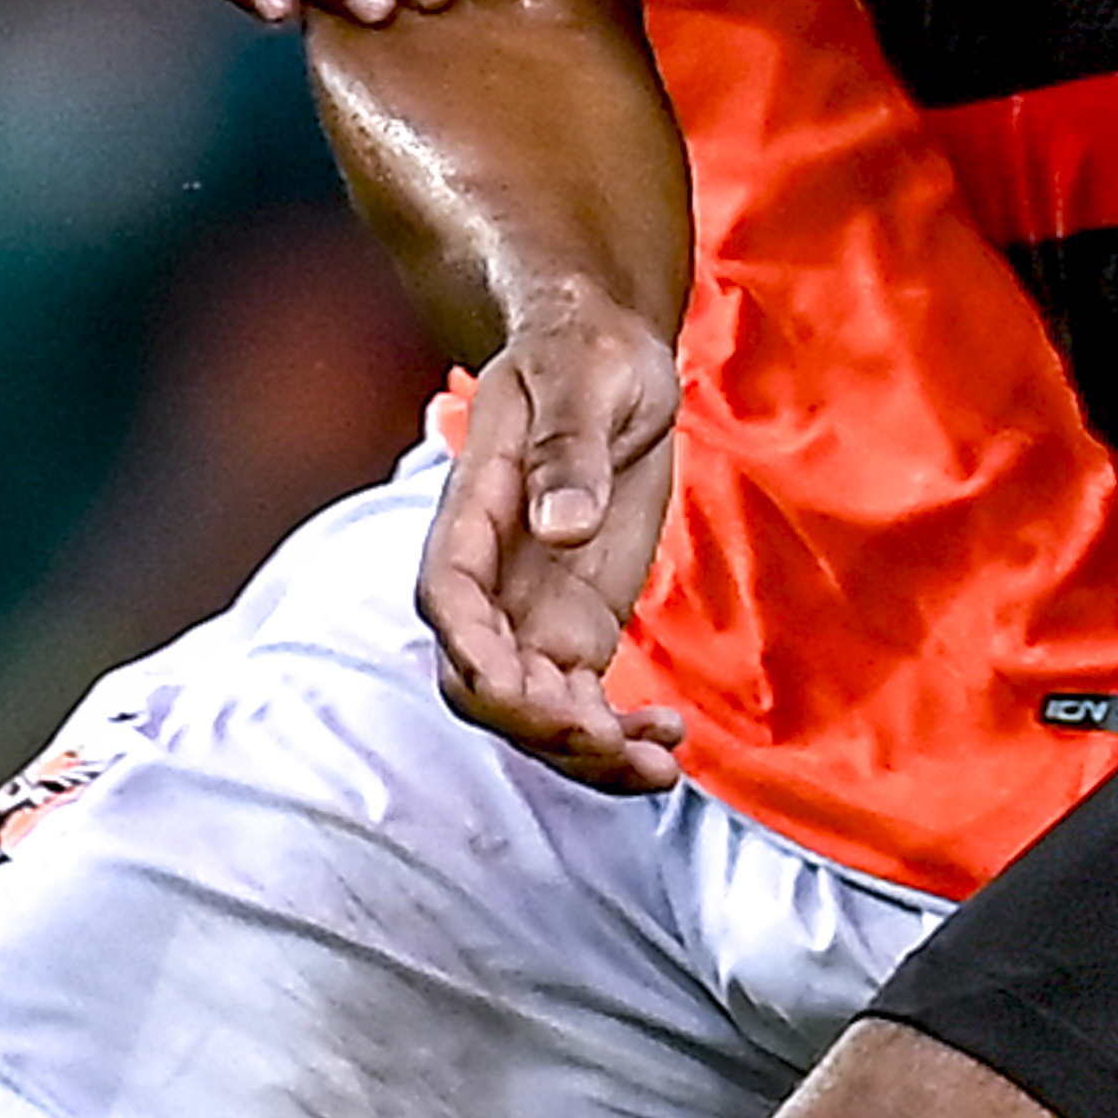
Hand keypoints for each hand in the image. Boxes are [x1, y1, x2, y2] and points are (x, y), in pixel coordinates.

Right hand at [416, 296, 690, 787]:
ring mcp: (532, 612)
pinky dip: (617, 737)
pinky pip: (581, 704)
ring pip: (532, 711)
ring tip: (657, 765)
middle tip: (615, 741)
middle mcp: (490, 580)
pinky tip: (669, 741)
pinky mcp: (578, 629)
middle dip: (539, 724)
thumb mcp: (584, 378)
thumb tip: (561, 522)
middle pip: (483, 680)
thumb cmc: (584, 352)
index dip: (476, 655)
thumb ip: (566, 448)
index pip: (449, 599)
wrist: (608, 355)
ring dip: (585, 753)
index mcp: (470, 514)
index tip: (526, 693)